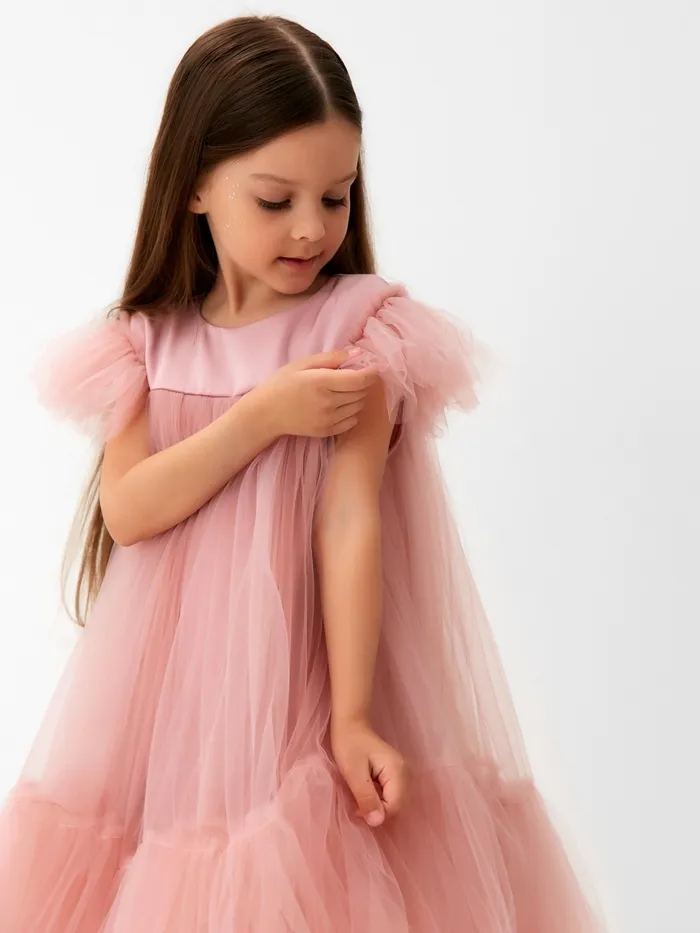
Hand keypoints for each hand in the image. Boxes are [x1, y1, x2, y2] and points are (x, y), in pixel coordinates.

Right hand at [258, 348, 378, 438]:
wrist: (266, 413)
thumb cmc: (283, 384)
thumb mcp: (303, 364)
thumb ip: (331, 358)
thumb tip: (357, 353)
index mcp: (321, 382)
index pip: (359, 379)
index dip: (371, 372)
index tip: (374, 367)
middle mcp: (328, 402)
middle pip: (361, 393)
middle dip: (363, 383)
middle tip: (355, 376)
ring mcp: (328, 419)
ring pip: (358, 407)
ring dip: (358, 397)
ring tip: (346, 390)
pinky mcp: (327, 431)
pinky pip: (351, 421)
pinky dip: (352, 412)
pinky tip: (342, 405)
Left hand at [331, 719, 410, 827]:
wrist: (351, 725)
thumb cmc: (349, 746)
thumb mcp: (353, 773)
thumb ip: (366, 798)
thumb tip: (377, 823)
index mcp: (398, 772)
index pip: (394, 807)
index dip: (375, 813)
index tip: (356, 809)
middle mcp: (407, 773)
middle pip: (397, 806)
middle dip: (377, 810)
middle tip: (357, 803)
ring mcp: (404, 773)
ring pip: (395, 802)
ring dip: (378, 805)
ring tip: (361, 796)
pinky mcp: (397, 774)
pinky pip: (392, 795)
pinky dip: (379, 798)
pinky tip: (367, 790)